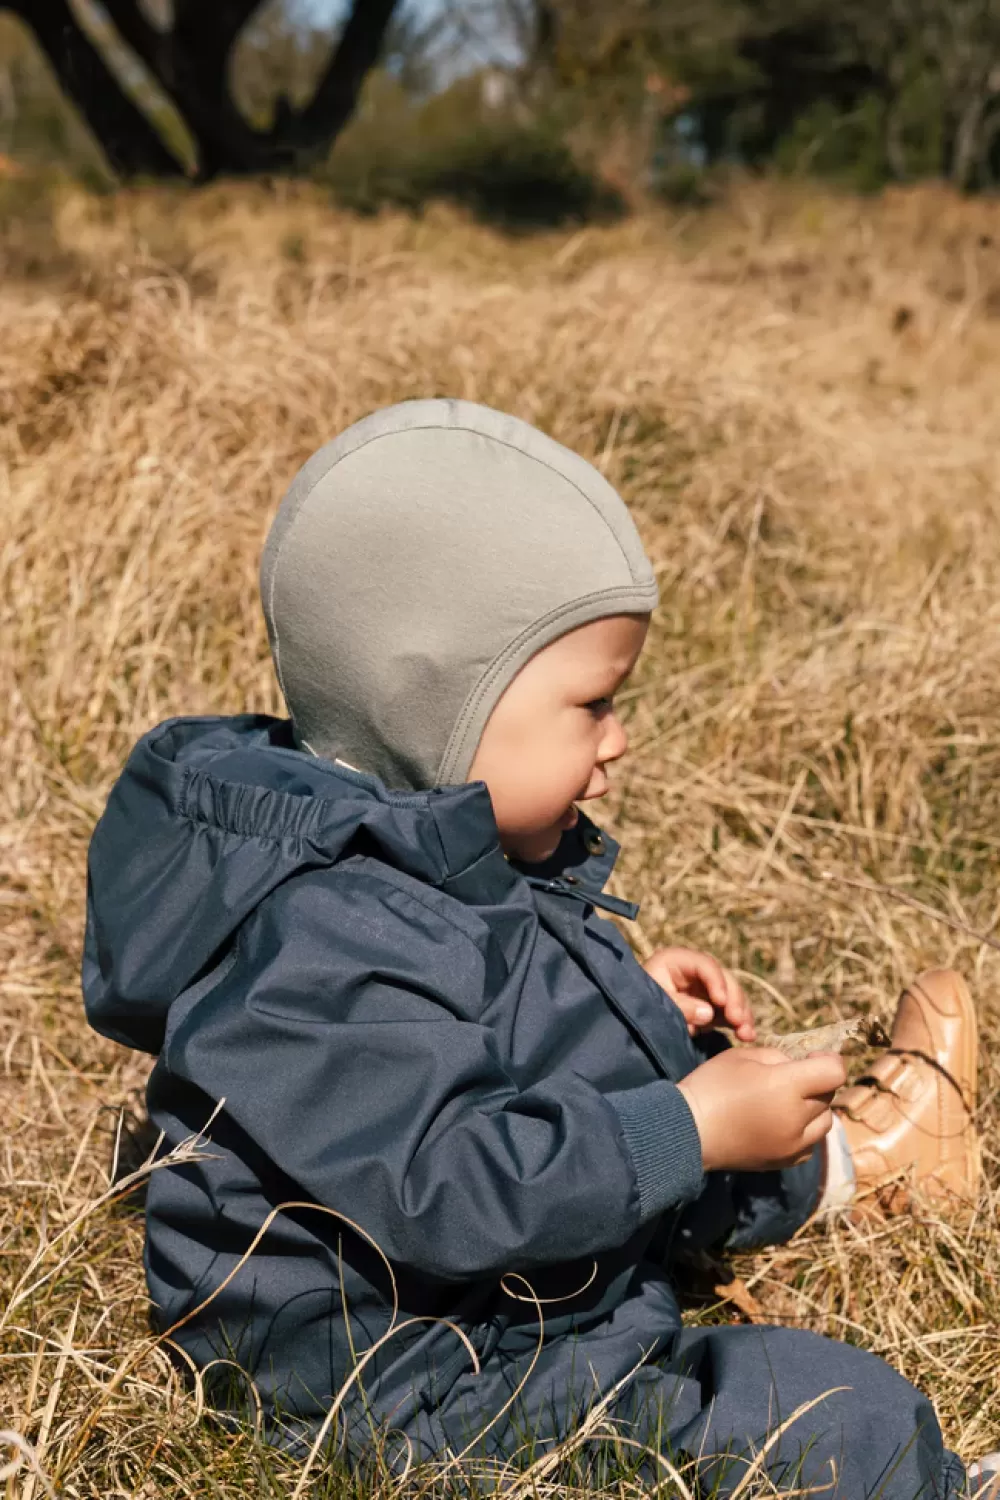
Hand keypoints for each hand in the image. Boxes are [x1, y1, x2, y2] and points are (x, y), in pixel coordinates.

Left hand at [643, 946, 755, 1042]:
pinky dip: (739, 1023)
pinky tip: (747, 1036)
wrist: (629, 1020)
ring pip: (732, 996)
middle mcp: (696, 971)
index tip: (720, 1001)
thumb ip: (681, 1006)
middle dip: (734, 1000)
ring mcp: (705, 989)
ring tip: (747, 1034)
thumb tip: (709, 1014)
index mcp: (678, 960)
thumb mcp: (656, 1002)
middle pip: (724, 979)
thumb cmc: (637, 1003)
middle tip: (738, 1020)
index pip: (705, 965)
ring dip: (742, 1014)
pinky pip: (730, 1011)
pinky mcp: (710, 1006)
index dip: (716, 982)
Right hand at [677, 1047, 846, 1172]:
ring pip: (825, 1122)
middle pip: (828, 1095)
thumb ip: (778, 1057)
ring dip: (814, 1108)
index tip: (811, 1059)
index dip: (829, 1060)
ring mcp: (793, 1144)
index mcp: (786, 1086)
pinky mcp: (785, 1161)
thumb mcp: (743, 1056)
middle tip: (792, 1077)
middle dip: (817, 1082)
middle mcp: (797, 1118)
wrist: (688, 1131)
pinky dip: (805, 1132)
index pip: (835, 1072)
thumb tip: (799, 1065)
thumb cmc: (712, 1085)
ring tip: (789, 1102)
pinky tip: (783, 1123)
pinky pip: (810, 1144)